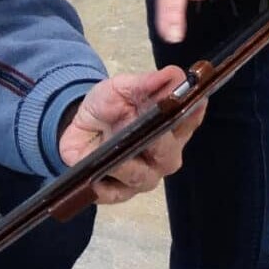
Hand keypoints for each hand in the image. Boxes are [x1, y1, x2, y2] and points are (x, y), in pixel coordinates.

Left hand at [59, 67, 206, 204]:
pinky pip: (114, 193)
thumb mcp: (122, 88)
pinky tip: (94, 179)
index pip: (189, 122)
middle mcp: (163, 157)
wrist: (78, 130)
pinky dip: (104, 187)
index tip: (188, 101)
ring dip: (127, 164)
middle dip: (158, 141)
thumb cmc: (108, 108)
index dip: (191, 113)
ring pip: (142, 176)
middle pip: (169, 154)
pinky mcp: (118, 193)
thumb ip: (146, 83)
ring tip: (114, 155)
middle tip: (147, 128)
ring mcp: (143, 178)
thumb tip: (174, 75)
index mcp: (172, 130)